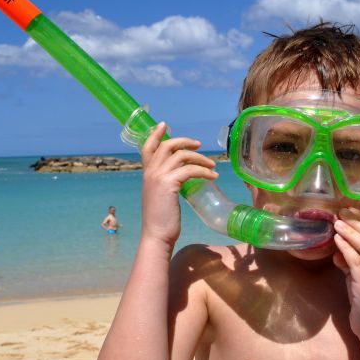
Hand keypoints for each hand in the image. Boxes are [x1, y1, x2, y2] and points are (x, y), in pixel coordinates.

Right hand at [139, 123, 218, 246]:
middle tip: (199, 145)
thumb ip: (165, 183)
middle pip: (167, 145)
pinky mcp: (170, 183)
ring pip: (182, 156)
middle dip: (184, 142)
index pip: (147, 147)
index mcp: (146, 174)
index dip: (155, 134)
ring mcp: (159, 176)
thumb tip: (180, 177)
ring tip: (212, 166)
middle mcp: (150, 172)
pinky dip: (205, 171)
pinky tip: (213, 176)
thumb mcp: (160, 196)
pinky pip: (191, 169)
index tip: (164, 124)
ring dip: (200, 158)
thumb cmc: (161, 220)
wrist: (156, 235)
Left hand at [332, 208, 359, 340]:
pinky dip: (347, 249)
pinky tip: (337, 241)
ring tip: (337, 223)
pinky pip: (357, 263)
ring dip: (351, 232)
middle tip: (341, 212)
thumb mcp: (358, 277)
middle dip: (357, 221)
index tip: (350, 210)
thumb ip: (351, 261)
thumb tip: (339, 245)